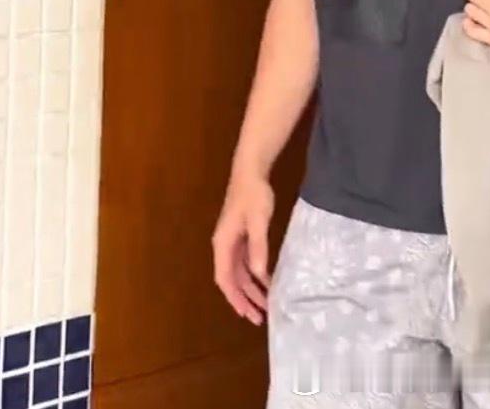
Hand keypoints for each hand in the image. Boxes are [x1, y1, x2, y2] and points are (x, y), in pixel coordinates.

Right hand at [212, 170, 274, 324]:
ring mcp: (232, 242)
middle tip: (260, 317)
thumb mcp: (258, 221)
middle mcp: (224, 246)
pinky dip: (254, 274)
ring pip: (239, 273)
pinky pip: (245, 262)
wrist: (250, 171)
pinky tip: (267, 281)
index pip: (225, 279)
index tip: (247, 314)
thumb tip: (258, 274)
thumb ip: (258, 247)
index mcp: (223, 244)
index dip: (235, 298)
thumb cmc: (253, 194)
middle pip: (232, 280)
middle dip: (245, 299)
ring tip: (266, 304)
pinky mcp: (241, 236)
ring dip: (251, 289)